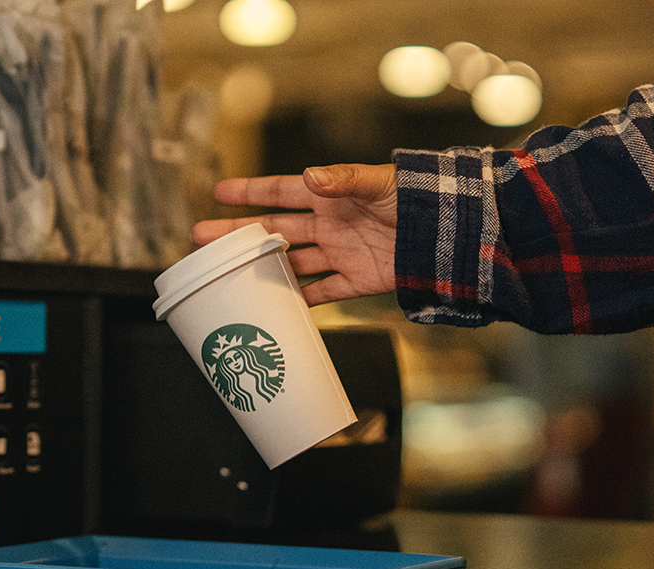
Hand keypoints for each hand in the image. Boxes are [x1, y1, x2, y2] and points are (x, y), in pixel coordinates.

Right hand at [193, 163, 396, 305]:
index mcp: (330, 195)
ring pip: (291, 262)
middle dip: (238, 234)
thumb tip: (312, 176)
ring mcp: (341, 252)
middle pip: (274, 230)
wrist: (450, 232)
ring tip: (229, 276)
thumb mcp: (379, 183)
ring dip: (262, 269)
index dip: (250, 192)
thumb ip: (344, 180)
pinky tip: (278, 307)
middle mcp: (330, 224)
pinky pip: (323, 292)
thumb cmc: (416, 198)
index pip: (281, 191)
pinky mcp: (357, 279)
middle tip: (202, 238)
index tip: (219, 192)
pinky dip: (302, 301)